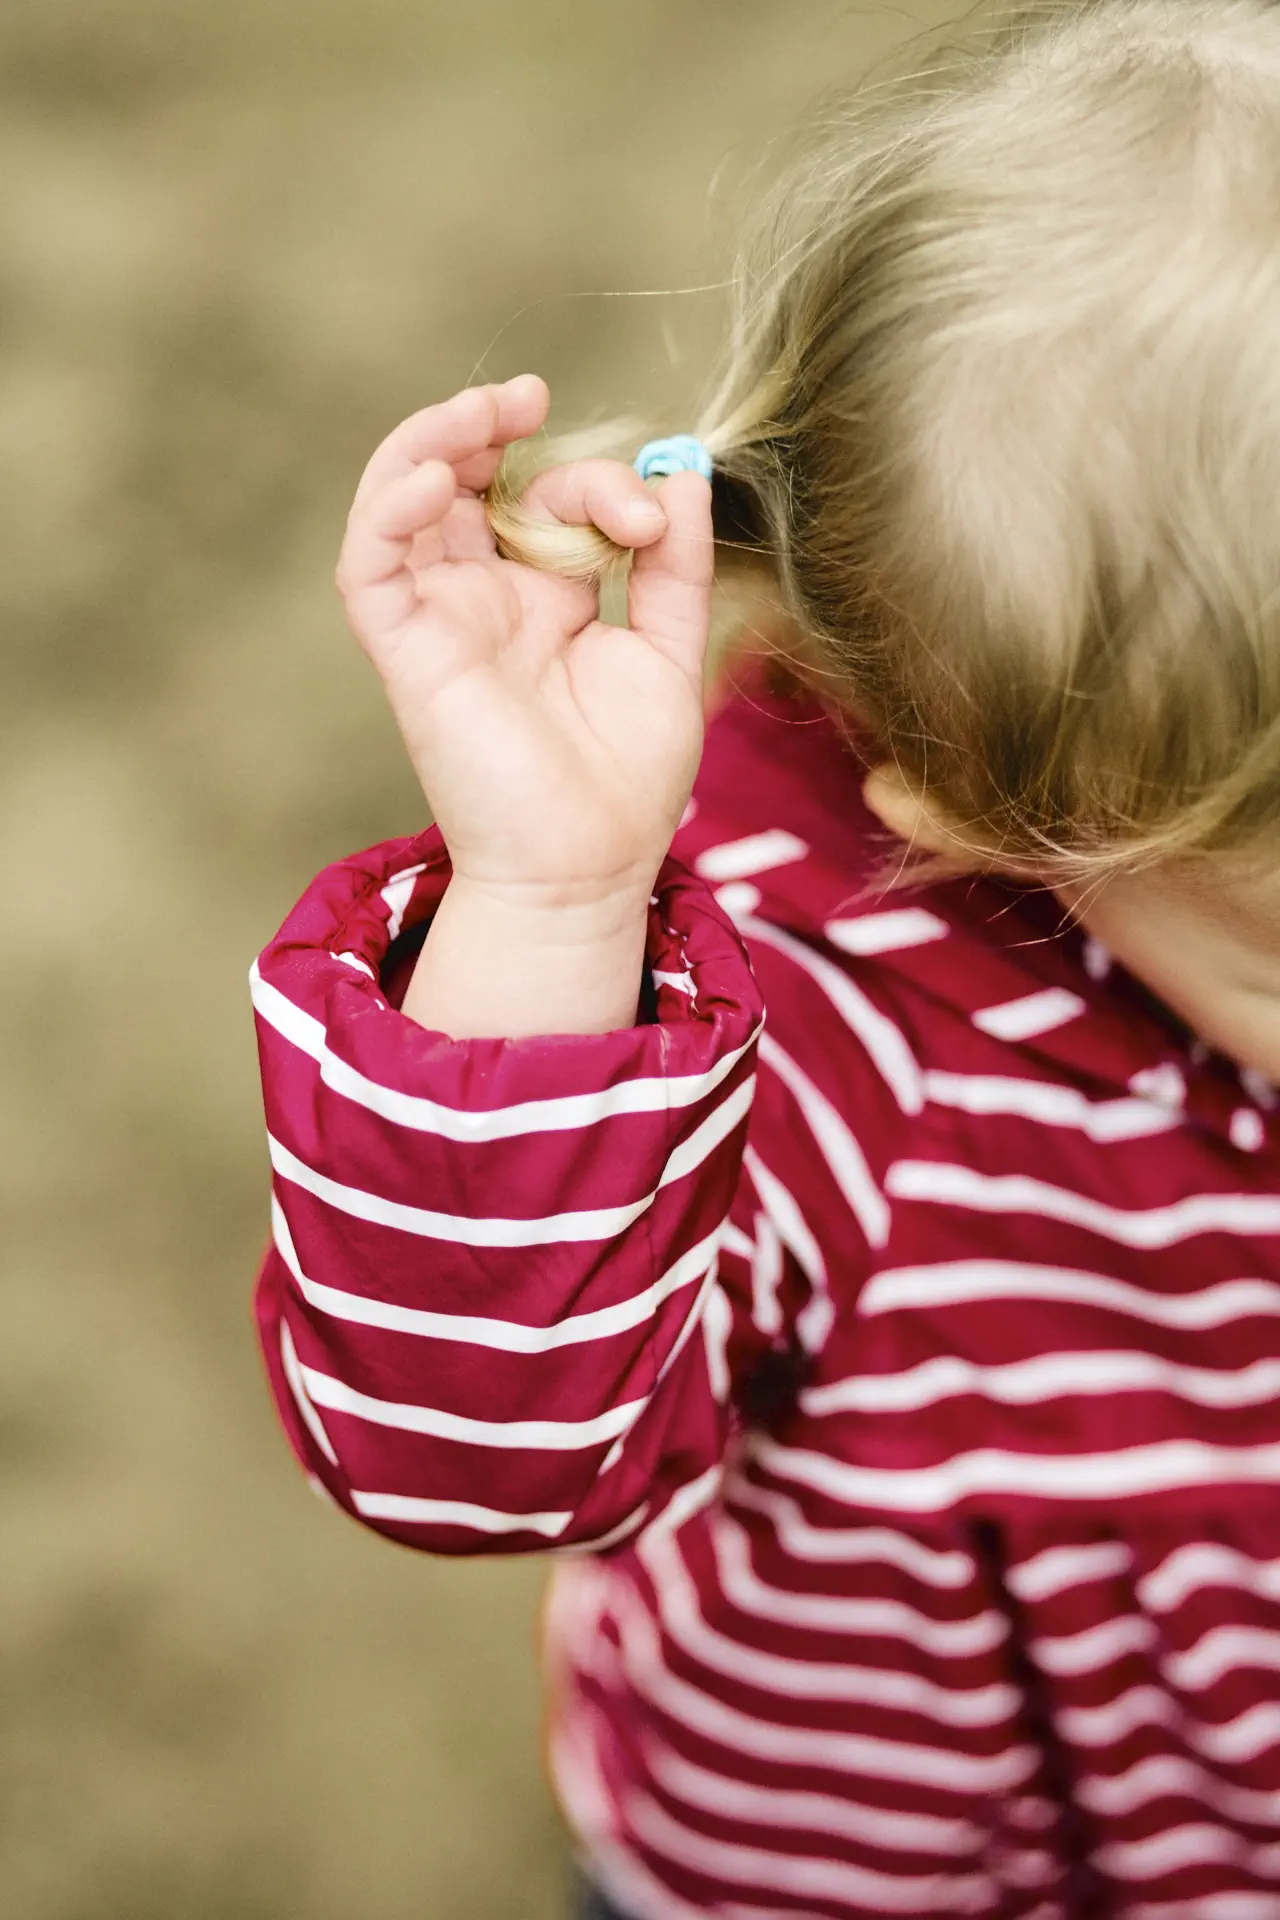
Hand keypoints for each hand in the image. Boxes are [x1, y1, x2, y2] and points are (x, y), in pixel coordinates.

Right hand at [336, 376, 713, 921]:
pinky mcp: (406, 652)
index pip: (549, 501)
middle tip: (528, 396)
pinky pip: (368, 566)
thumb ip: (675, 570)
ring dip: (429, 442)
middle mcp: (484, 600)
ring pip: (396, 503)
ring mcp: (441, 621)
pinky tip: (429, 478)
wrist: (590, 869)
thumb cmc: (626, 782)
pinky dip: (386, 510)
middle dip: (484, 427)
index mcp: (544, 599)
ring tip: (485, 411)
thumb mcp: (668, 656)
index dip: (597, 486)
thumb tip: (681, 479)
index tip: (649, 518)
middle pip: (459, 482)